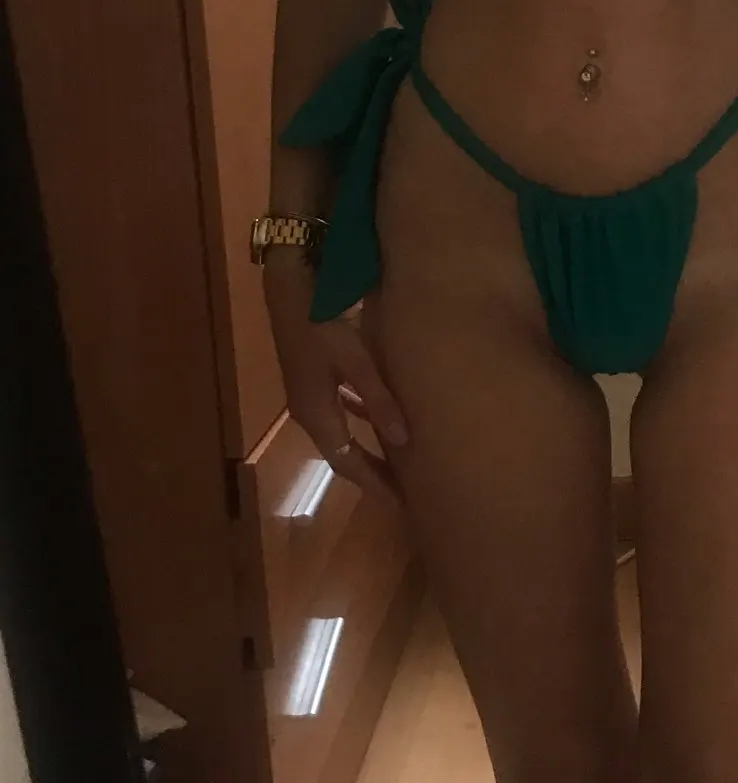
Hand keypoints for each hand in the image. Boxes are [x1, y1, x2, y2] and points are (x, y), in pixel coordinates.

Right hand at [263, 258, 406, 504]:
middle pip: (341, 452)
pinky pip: (337, 411)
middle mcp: (307, 408)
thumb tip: (402, 441)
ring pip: (339, 431)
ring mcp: (306, 390)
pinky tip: (377, 417)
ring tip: (395, 461)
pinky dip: (358, 421)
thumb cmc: (323, 316)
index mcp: (315, 411)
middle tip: (403, 490)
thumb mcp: (354, 356)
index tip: (401, 503)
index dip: (373, 483)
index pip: (345, 461)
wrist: (290, 279)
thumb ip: (378, 397)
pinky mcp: (310, 373)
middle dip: (370, 472)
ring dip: (364, 448)